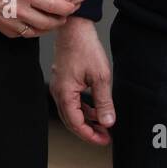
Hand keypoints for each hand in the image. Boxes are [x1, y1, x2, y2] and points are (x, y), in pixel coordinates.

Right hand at [0, 0, 77, 37]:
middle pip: (48, 23)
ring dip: (47, 28)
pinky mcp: (2, 29)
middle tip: (64, 16)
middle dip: (59, 20)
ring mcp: (10, 22)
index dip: (66, 8)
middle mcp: (19, 11)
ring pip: (36, 32)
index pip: (53, 6)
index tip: (70, 6)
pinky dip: (31, 31)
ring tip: (52, 22)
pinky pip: (22, 34)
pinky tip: (34, 25)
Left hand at [36, 0, 87, 8]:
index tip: (33, 4)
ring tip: (40, 0)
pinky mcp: (73, 4)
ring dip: (51, 10)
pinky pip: (62, 13)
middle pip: (65, 9)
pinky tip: (45, 2)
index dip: (48, 4)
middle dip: (50, 8)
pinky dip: (53, 10)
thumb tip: (40, 2)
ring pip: (63, 13)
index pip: (63, 0)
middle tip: (34, 5)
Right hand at [49, 17, 114, 145]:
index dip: (91, 135)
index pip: (76, 124)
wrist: (75, 28)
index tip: (104, 139)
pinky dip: (83, 108)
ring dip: (86, 120)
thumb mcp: (100, 77)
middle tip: (104, 137)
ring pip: (71, 111)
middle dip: (88, 131)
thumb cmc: (85, 48)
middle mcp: (58, 92)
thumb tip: (108, 122)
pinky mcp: (62, 80)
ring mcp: (59, 86)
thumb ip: (104, 102)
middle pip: (71, 121)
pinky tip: (95, 109)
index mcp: (65, 93)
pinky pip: (71, 101)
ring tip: (102, 125)